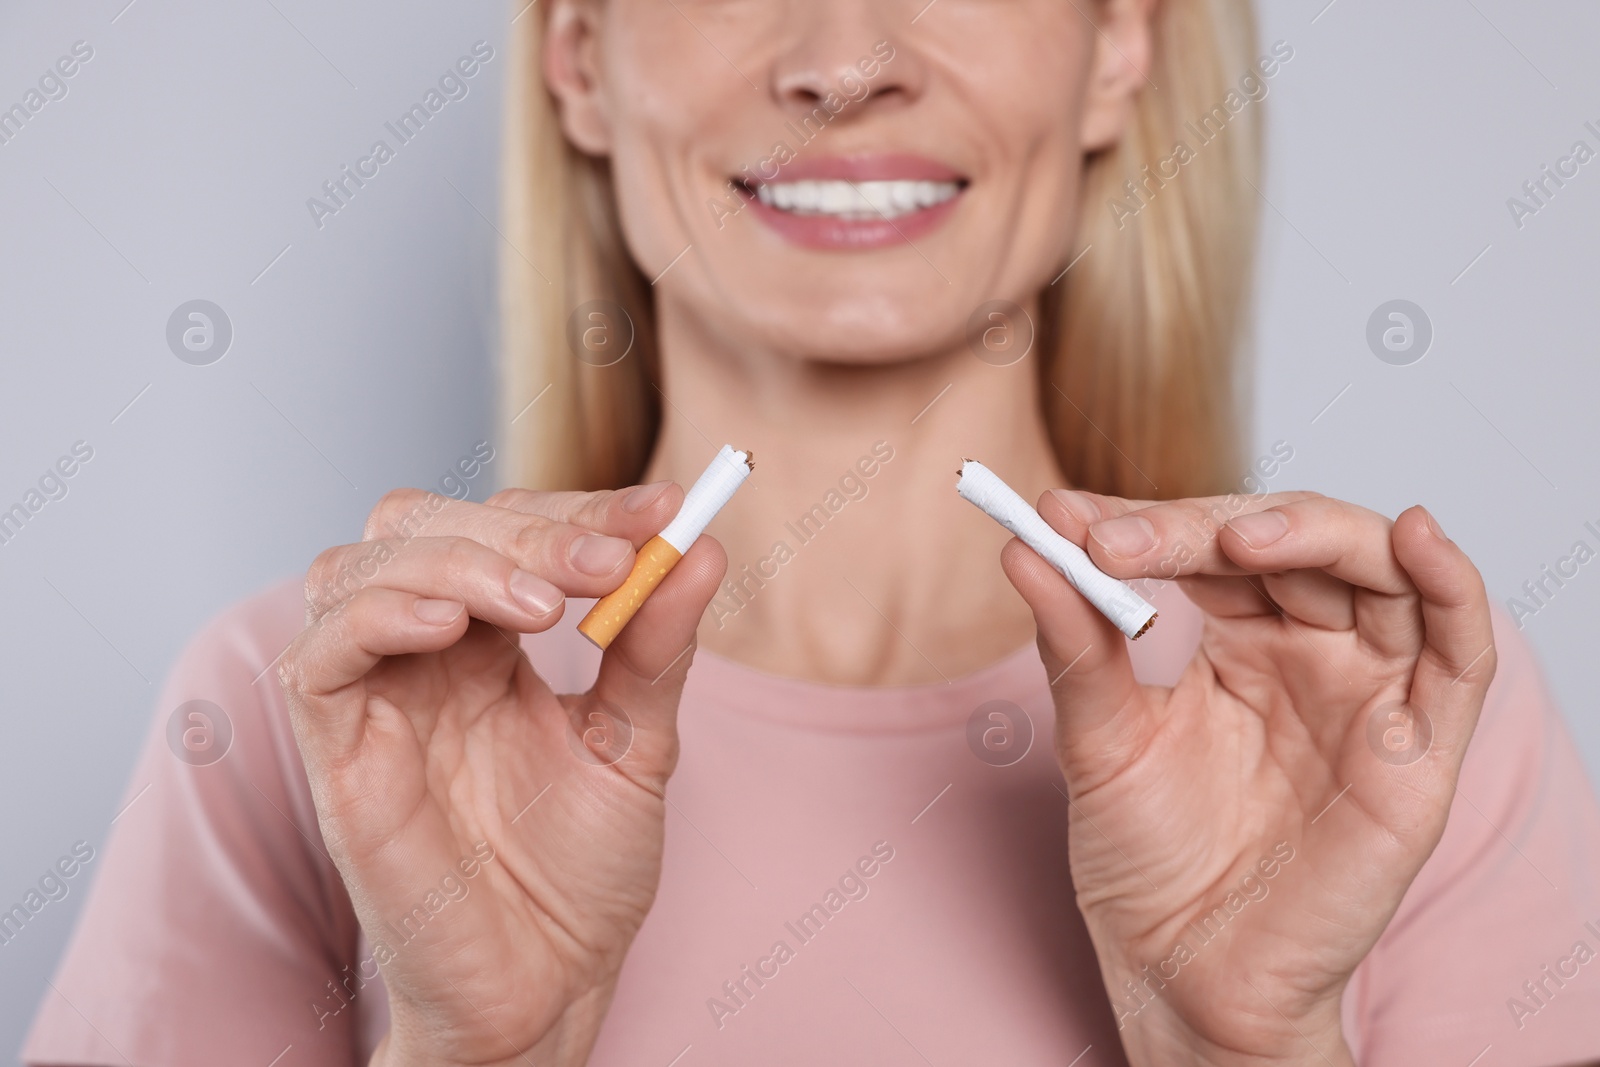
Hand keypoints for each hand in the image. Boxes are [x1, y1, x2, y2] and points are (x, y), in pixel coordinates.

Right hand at [277, 482, 725, 1066]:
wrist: (546, 988)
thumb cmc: (580, 873)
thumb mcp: (637, 741)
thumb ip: (656, 645)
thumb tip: (700, 547)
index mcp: (489, 642)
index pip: (508, 527)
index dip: (580, 506)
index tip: (664, 510)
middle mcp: (422, 654)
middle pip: (427, 525)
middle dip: (523, 525)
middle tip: (606, 558)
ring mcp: (374, 697)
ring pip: (357, 567)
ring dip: (456, 560)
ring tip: (543, 603)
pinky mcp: (336, 752)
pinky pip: (318, 655)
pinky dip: (377, 617)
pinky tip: (454, 628)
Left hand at [1001, 489, 1495, 1066]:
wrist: (1181, 969)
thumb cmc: (1144, 856)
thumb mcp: (1097, 735)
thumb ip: (1074, 641)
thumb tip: (1024, 546)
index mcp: (1231, 633)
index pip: (1204, 545)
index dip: (1142, 523)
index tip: (1064, 517)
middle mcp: (1305, 646)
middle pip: (1284, 545)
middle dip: (1201, 531)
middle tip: (1119, 540)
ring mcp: (1366, 689)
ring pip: (1372, 571)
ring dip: (1311, 535)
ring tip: (1240, 538)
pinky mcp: (1419, 747)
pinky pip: (1459, 650)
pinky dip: (1447, 583)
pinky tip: (1412, 536)